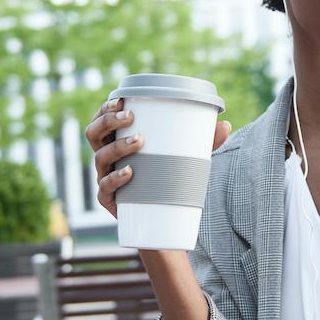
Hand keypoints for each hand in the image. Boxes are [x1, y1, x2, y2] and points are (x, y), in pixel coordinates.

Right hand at [84, 98, 232, 216]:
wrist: (161, 221)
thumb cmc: (169, 180)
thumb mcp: (186, 158)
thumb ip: (205, 142)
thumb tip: (225, 125)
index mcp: (117, 142)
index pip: (102, 120)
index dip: (105, 108)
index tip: (120, 99)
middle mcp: (106, 159)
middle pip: (93, 134)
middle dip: (108, 121)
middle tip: (130, 116)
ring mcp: (105, 179)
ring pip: (100, 157)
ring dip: (117, 146)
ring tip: (139, 141)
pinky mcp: (110, 201)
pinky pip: (105, 189)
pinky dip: (116, 179)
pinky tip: (130, 172)